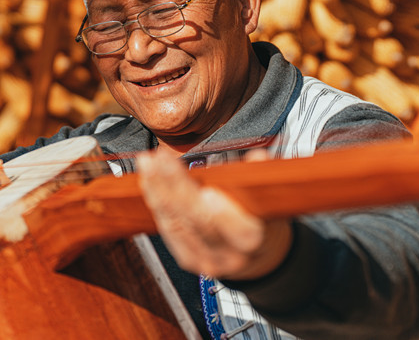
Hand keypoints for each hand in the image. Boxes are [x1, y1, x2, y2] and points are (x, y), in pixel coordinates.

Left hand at [136, 149, 292, 279]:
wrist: (258, 260)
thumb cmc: (263, 224)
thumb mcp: (271, 204)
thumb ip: (261, 179)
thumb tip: (258, 157)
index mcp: (254, 241)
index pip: (240, 230)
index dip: (224, 214)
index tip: (209, 191)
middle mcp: (228, 255)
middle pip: (199, 221)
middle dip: (177, 187)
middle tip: (161, 160)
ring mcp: (205, 259)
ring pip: (177, 223)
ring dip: (158, 189)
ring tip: (148, 164)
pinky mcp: (187, 258)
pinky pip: (168, 228)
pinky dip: (156, 202)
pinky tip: (148, 182)